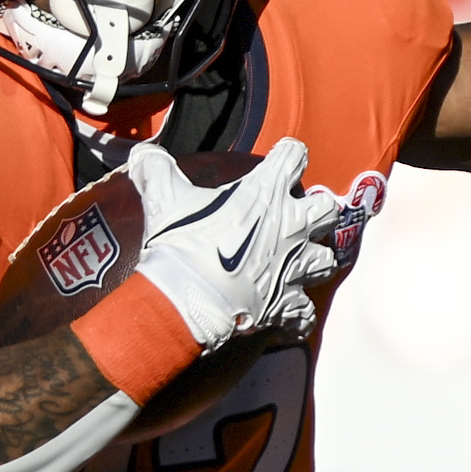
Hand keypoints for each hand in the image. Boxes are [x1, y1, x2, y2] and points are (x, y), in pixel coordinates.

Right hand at [126, 139, 348, 352]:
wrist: (187, 298)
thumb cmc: (181, 243)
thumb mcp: (164, 198)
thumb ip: (157, 170)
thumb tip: (142, 154)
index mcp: (266, 193)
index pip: (294, 157)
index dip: (288, 155)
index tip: (282, 158)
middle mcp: (291, 227)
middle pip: (328, 210)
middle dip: (319, 211)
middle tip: (300, 215)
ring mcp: (293, 267)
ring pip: (326, 260)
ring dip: (314, 261)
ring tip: (299, 263)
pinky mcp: (287, 304)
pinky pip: (305, 313)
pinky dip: (299, 316)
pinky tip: (291, 317)